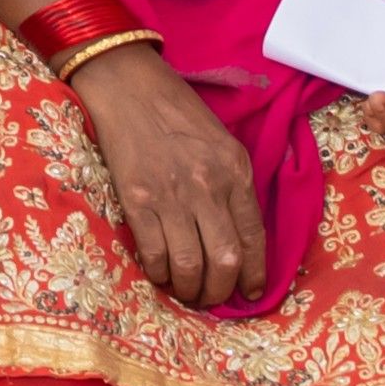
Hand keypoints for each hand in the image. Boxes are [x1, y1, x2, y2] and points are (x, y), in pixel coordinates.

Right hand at [70, 44, 267, 308]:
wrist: (130, 87)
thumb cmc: (177, 112)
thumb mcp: (221, 142)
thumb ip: (232, 185)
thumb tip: (235, 236)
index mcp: (235, 171)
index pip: (254, 237)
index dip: (254, 274)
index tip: (250, 291)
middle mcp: (208, 186)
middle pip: (224, 260)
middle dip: (220, 291)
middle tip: (212, 298)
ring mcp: (172, 195)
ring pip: (189, 266)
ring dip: (189, 290)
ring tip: (186, 291)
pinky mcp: (137, 201)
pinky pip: (154, 255)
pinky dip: (158, 274)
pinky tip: (159, 272)